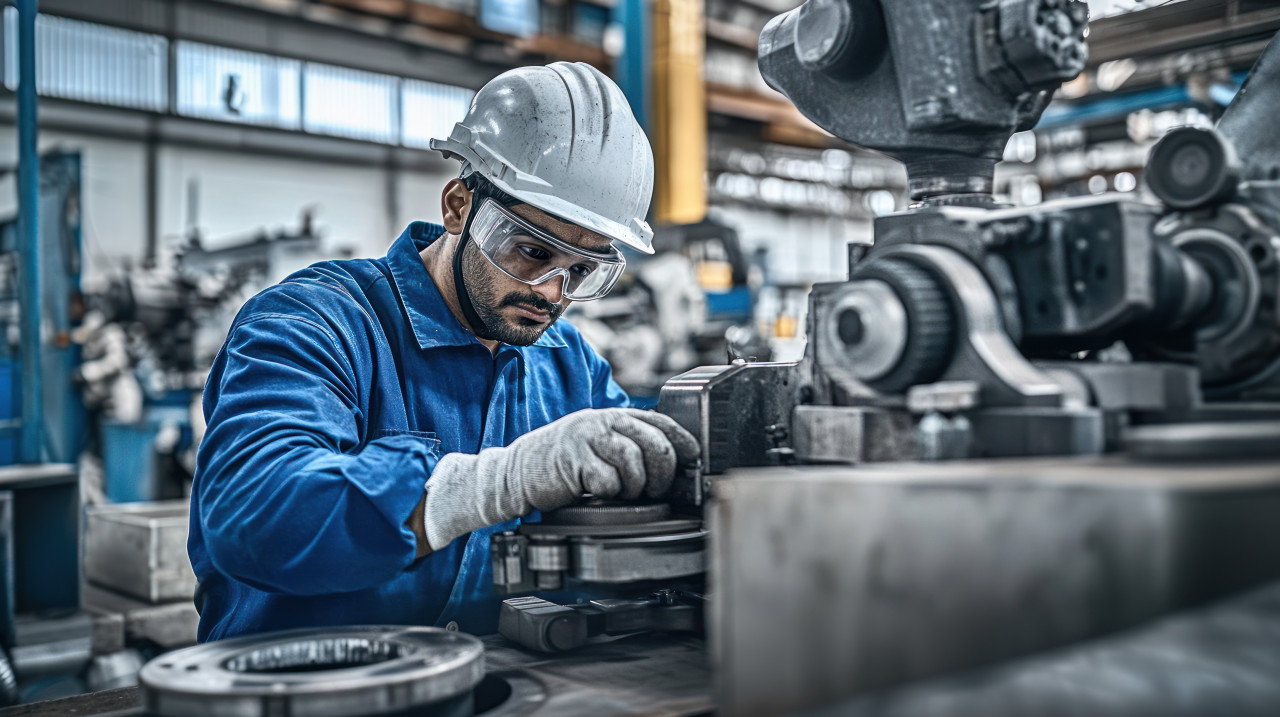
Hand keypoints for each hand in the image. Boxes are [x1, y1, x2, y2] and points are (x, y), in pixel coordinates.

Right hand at [421, 408, 698, 550]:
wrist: (516, 473)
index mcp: (612, 417)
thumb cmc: (562, 463)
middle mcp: (602, 423)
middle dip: (663, 472)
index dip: (682, 440)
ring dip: (636, 485)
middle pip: (654, 443)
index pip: (659, 421)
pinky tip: (601, 493)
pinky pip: (608, 480)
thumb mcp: (597, 444)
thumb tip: (669, 462)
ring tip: (626, 492)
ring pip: (634, 461)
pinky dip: (610, 492)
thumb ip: (626, 444)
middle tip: (656, 489)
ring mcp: (587, 440)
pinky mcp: (573, 462)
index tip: (694, 457)